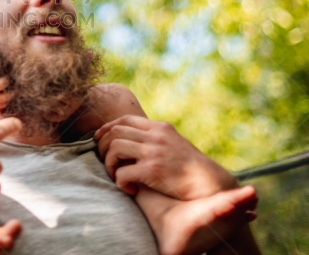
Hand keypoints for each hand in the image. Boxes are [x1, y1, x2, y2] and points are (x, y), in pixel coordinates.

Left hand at [94, 115, 237, 199]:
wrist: (209, 184)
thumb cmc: (189, 168)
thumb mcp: (173, 144)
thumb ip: (155, 138)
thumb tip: (131, 138)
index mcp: (160, 128)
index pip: (125, 119)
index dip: (107, 128)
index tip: (99, 138)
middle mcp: (156, 136)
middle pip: (115, 132)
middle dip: (104, 146)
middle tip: (105, 160)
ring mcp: (154, 152)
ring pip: (115, 149)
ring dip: (109, 164)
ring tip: (116, 175)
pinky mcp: (153, 171)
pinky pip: (122, 173)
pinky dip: (120, 182)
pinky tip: (129, 189)